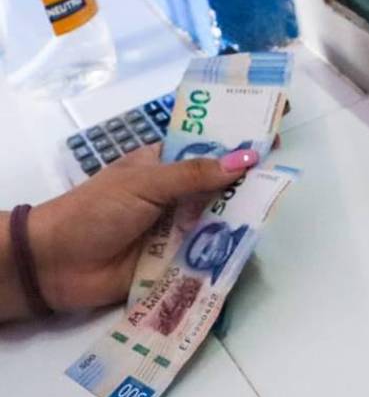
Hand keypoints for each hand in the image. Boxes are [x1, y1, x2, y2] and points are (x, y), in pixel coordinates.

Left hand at [25, 146, 257, 313]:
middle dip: (250, 182)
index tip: (273, 132)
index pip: (210, 147)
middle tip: (284, 177)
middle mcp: (178, 195)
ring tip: (273, 209)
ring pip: (221, 221)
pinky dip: (228, 252)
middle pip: (223, 186)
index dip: (239, 140)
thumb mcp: (144, 183)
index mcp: (165, 166)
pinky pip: (210, 255)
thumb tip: (245, 159)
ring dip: (242, 218)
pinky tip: (251, 247)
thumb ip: (194, 174)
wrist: (57, 264)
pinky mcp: (180, 261)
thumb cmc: (94, 211)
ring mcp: (180, 229)